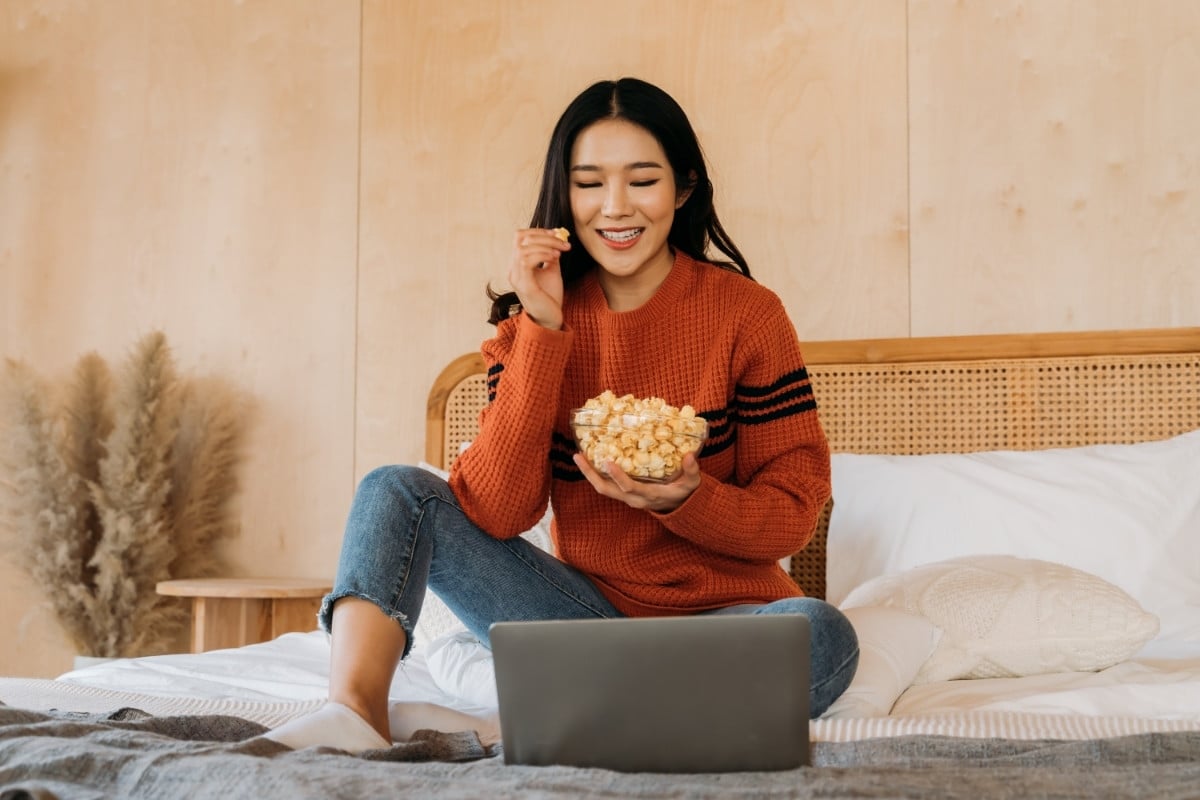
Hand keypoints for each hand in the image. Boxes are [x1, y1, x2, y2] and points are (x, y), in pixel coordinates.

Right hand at [509, 228, 570, 329]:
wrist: (550, 319)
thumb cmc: (550, 297)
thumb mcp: (551, 270)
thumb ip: (550, 254)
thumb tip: (558, 237)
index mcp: (517, 264)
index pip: (519, 237)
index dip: (538, 231)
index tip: (557, 233)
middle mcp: (512, 269)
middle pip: (521, 239)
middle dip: (544, 236)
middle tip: (563, 242)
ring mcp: (516, 277)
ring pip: (523, 249)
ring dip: (545, 245)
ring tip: (560, 252)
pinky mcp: (524, 285)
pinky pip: (526, 261)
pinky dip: (542, 255)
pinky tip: (555, 258)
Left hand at [572, 451, 701, 512]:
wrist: (679, 507)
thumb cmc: (684, 493)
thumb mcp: (692, 483)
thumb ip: (691, 471)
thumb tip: (689, 456)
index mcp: (648, 495)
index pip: (629, 488)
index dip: (618, 476)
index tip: (607, 462)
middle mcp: (633, 499)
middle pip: (606, 490)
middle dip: (590, 474)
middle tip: (578, 456)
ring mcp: (626, 497)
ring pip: (602, 488)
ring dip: (589, 473)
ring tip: (578, 456)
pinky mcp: (623, 493)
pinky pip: (606, 485)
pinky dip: (596, 473)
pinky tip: (590, 458)